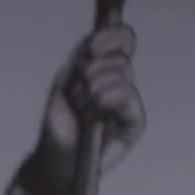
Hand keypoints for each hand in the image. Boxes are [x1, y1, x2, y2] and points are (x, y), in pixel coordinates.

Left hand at [10, 23, 145, 194]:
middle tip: (78, 89)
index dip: (111, 35)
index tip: (89, 46)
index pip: (121, 39)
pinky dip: (106, 99)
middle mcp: (120, 83)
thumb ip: (78, 61)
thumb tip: (92, 41)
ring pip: (123, 72)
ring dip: (93, 87)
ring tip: (82, 109)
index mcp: (104, 70)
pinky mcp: (136, 121)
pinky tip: (94, 115)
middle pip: (121, 55)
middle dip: (93, 68)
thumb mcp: (62, 86)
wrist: (58, 159)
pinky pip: (127, 94)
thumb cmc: (58, 125)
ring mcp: (130, 102)